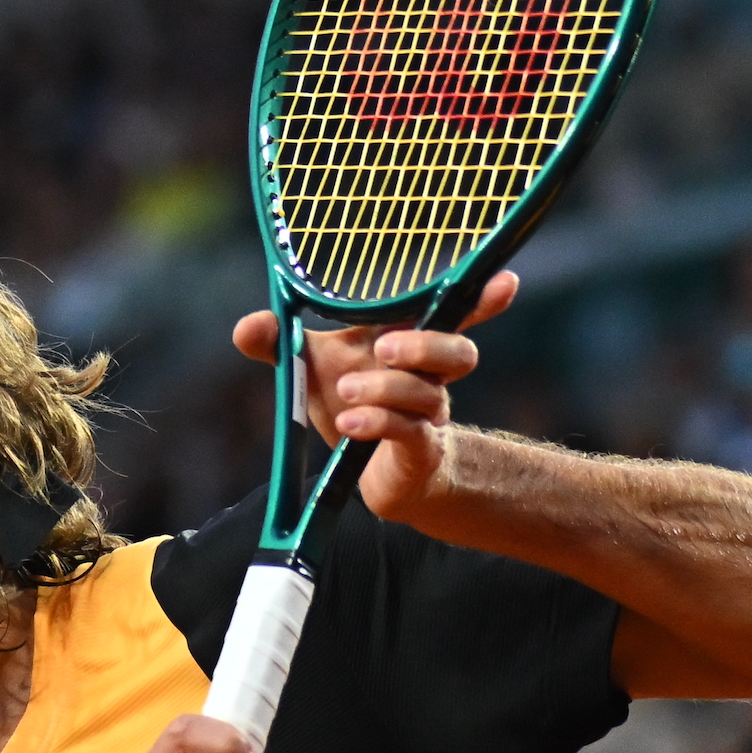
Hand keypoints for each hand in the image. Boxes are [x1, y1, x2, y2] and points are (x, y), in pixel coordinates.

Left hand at [229, 269, 518, 522]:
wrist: (372, 473)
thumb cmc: (350, 404)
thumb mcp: (310, 368)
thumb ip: (280, 343)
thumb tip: (248, 326)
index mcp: (409, 344)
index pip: (454, 315)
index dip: (482, 299)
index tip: (503, 280)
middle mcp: (429, 378)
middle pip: (457, 352)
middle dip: (423, 346)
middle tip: (382, 347)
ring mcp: (428, 416)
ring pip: (430, 395)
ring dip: (388, 388)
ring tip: (347, 393)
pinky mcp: (419, 452)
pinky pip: (410, 434)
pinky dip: (379, 424)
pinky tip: (349, 425)